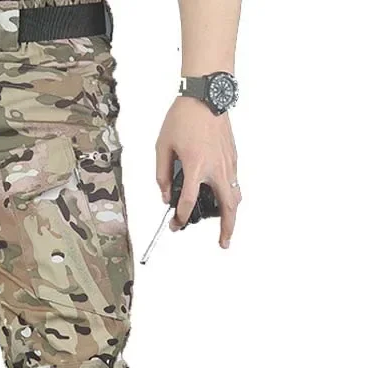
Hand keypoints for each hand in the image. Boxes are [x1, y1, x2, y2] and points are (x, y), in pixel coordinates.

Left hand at [155, 96, 240, 248]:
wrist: (206, 94)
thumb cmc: (183, 118)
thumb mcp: (163, 147)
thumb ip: (162, 175)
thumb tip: (166, 196)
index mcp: (196, 166)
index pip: (189, 202)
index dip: (180, 216)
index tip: (175, 223)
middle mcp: (216, 167)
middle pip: (226, 206)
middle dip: (226, 227)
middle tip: (223, 242)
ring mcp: (228, 162)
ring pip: (235, 195)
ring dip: (232, 214)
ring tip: (227, 228)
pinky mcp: (233, 156)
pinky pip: (234, 182)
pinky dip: (231, 196)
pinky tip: (224, 202)